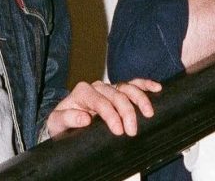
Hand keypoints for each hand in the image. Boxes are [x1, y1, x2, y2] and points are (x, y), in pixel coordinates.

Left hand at [46, 78, 162, 136]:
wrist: (66, 122)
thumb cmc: (62, 123)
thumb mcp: (57, 123)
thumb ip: (68, 118)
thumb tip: (84, 118)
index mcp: (83, 92)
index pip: (101, 101)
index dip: (111, 115)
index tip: (118, 131)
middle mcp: (97, 86)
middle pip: (117, 95)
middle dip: (127, 112)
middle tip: (132, 130)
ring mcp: (109, 87)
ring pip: (128, 87)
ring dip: (140, 99)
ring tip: (149, 113)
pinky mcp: (119, 90)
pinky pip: (134, 83)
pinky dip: (146, 84)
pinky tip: (157, 88)